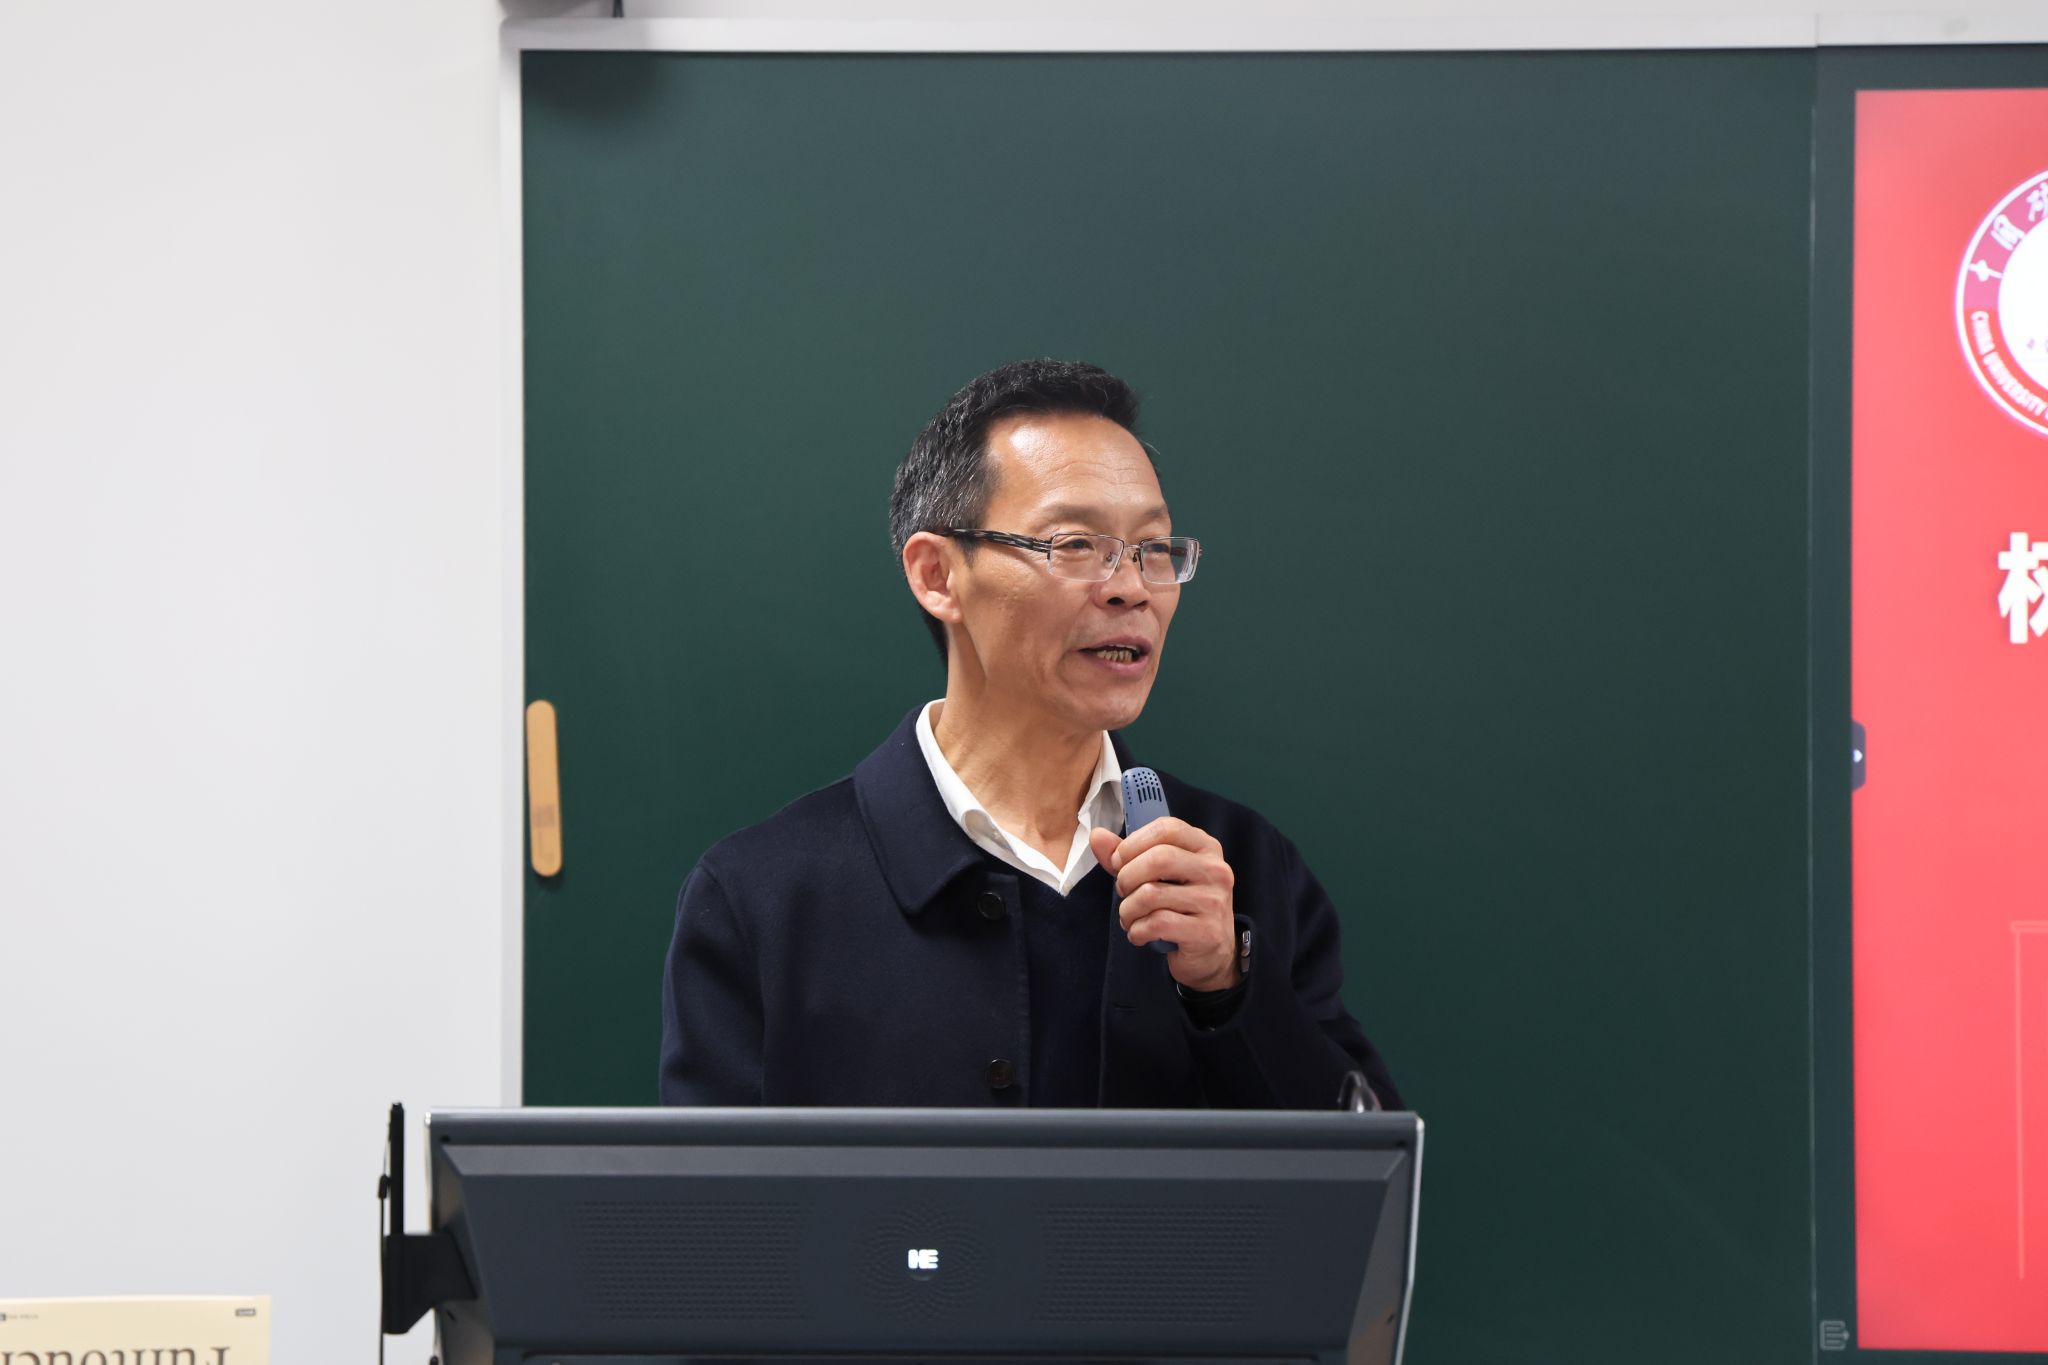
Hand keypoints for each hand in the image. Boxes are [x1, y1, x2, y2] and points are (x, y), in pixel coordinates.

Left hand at [1089, 819, 1239, 992]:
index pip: (1167, 828)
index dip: (1133, 843)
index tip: (1118, 861)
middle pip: (1158, 859)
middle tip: (1123, 892)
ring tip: (1129, 917)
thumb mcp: (1158, 876)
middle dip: (1127, 877)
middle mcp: (1215, 870)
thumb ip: (1127, 855)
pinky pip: (1157, 924)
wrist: (1209, 953)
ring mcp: (1213, 901)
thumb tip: (1097, 836)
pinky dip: (1137, 931)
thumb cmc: (1180, 907)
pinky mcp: (1207, 932)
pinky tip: (1139, 933)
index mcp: (1205, 847)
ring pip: (1152, 894)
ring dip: (1128, 909)